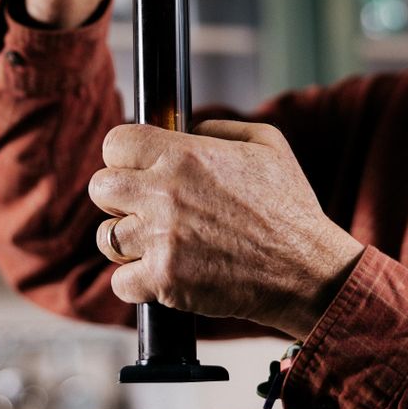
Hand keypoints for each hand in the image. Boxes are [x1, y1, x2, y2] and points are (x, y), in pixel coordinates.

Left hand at [89, 120, 364, 338]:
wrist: (308, 273)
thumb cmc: (288, 208)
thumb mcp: (266, 144)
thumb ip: (218, 126)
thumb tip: (187, 126)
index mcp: (183, 155)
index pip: (115, 143)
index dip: (122, 156)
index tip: (135, 168)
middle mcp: (164, 193)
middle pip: (99, 188)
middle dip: (115, 197)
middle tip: (141, 207)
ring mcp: (161, 239)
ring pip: (105, 236)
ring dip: (125, 241)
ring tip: (153, 243)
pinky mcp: (164, 280)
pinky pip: (120, 281)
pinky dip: (134, 282)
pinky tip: (158, 274)